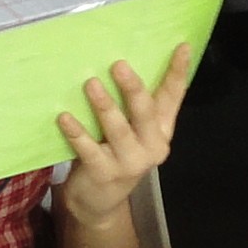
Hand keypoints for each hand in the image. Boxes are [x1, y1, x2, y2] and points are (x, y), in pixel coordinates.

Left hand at [52, 44, 195, 227]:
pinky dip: (77, 132)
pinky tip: (64, 117)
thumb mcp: (132, 132)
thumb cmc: (114, 154)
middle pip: (144, 112)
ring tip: (91, 84)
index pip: (173, 97)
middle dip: (132, 88)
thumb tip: (121, 61)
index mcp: (161, 130)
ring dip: (104, 106)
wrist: (99, 202)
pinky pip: (89, 149)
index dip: (178, 72)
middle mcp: (151, 146)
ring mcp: (130, 162)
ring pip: (118, 129)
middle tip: (118, 64)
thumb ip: (134, 107)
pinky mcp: (105, 174)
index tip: (182, 46)